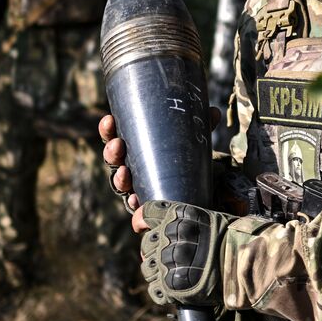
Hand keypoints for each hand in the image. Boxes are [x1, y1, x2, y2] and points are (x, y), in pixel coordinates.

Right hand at [100, 108, 224, 233]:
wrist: (195, 192)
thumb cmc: (184, 161)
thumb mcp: (189, 142)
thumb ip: (200, 128)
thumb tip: (213, 112)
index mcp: (135, 148)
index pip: (115, 137)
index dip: (108, 130)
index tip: (109, 120)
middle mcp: (130, 168)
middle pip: (114, 160)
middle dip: (112, 152)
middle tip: (118, 145)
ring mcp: (135, 188)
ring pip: (120, 183)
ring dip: (120, 177)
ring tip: (125, 173)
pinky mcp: (145, 206)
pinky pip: (135, 208)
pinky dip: (135, 205)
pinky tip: (136, 201)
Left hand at [139, 200, 233, 307]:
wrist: (242, 264)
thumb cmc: (230, 239)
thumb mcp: (206, 218)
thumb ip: (182, 220)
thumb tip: (167, 226)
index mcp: (174, 217)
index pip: (145, 214)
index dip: (141, 221)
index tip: (141, 226)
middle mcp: (166, 238)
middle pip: (146, 243)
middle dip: (153, 249)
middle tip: (168, 256)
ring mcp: (166, 262)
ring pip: (147, 267)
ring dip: (156, 270)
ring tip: (172, 273)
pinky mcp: (169, 286)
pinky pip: (154, 289)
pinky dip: (161, 290)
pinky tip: (173, 289)